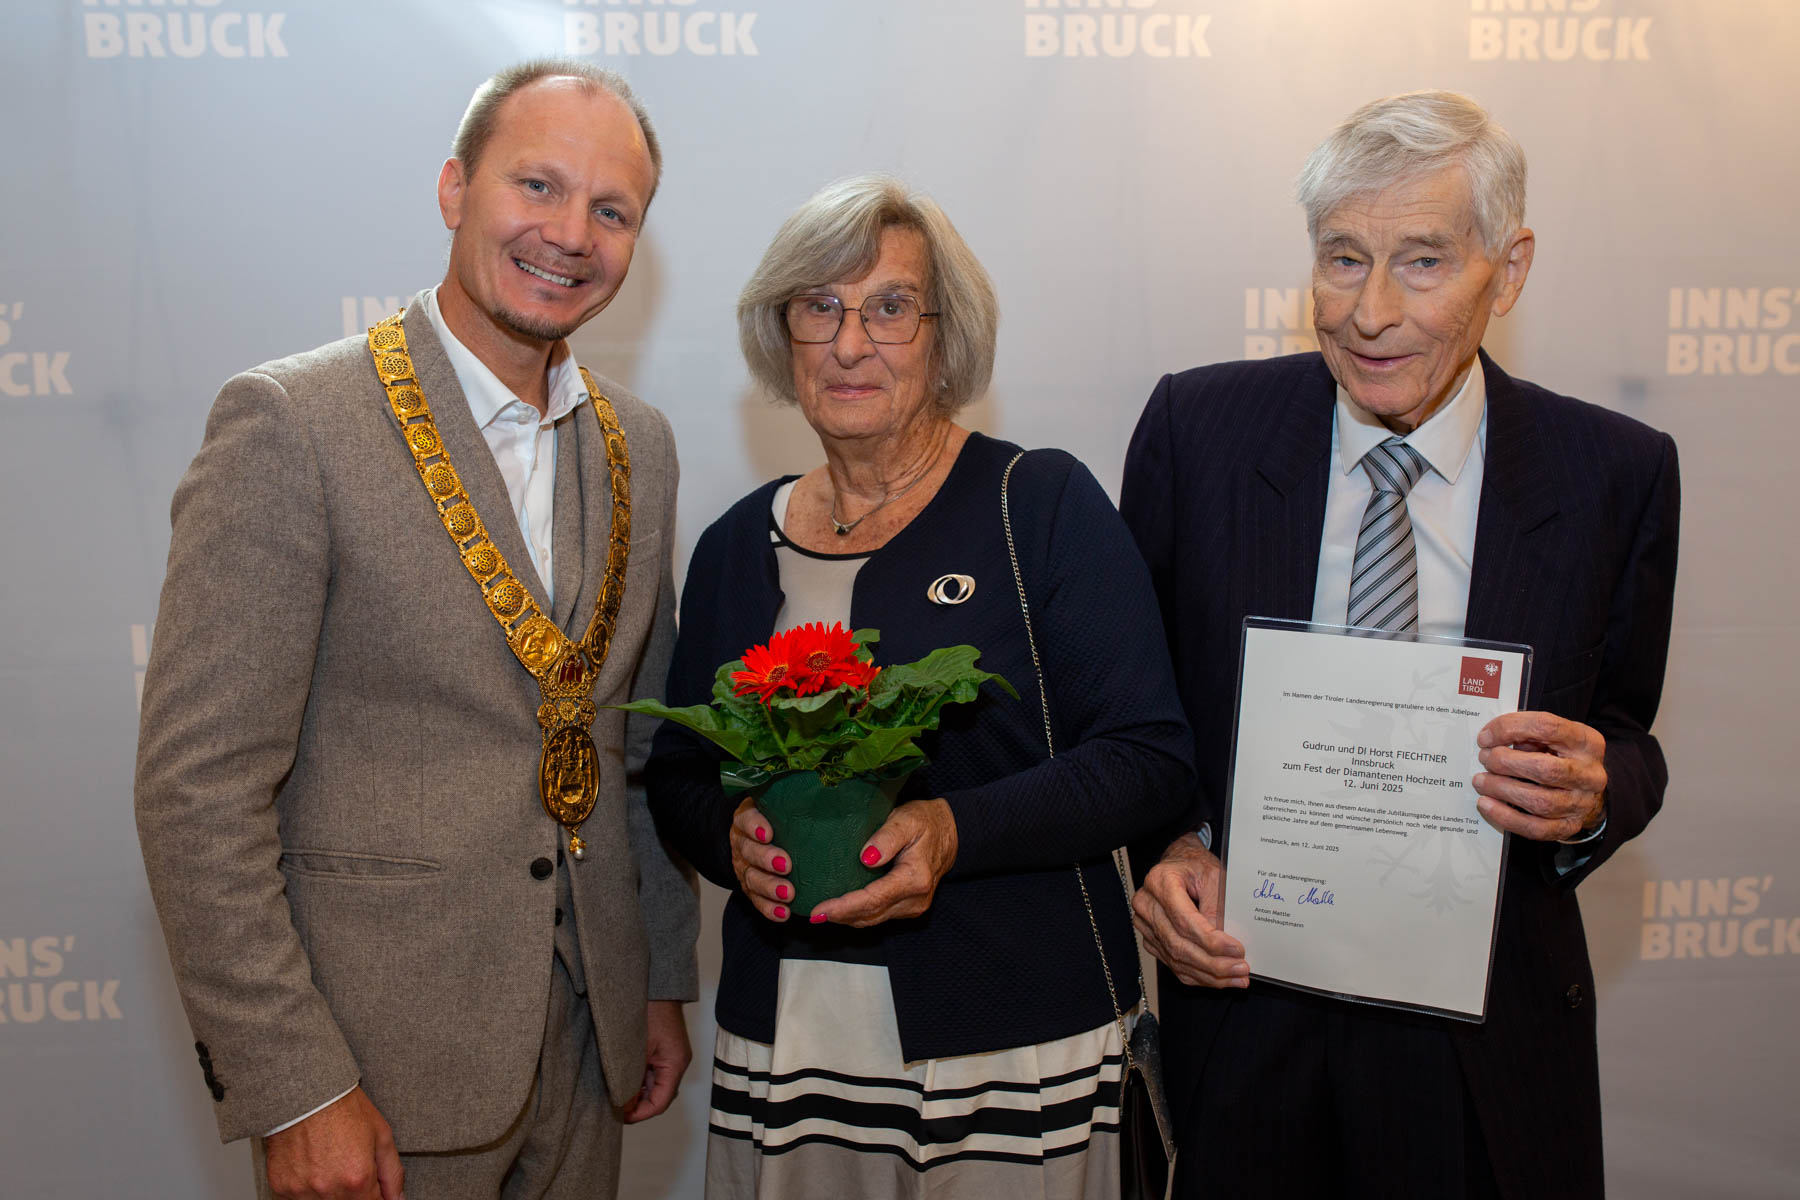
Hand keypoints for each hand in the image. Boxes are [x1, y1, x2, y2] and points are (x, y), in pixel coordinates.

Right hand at [263, 1086, 402, 1199]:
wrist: (305, 1093)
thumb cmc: (344, 1109)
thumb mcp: (381, 1136)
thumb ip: (392, 1174)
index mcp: (357, 1180)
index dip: (375, 1198)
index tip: (372, 1188)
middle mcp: (328, 1190)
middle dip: (353, 1193)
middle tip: (348, 1168)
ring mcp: (302, 1191)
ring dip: (329, 1192)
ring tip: (330, 1164)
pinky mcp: (281, 1187)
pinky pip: (298, 1199)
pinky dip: (306, 1189)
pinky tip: (312, 1166)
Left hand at [623, 1000, 691, 1123]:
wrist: (656, 986)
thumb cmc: (648, 1011)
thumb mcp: (634, 1049)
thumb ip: (629, 1077)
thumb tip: (623, 1103)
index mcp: (675, 1064)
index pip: (661, 1102)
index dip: (641, 1114)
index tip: (622, 1116)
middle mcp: (678, 1062)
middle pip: (661, 1096)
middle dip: (639, 1105)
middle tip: (616, 1108)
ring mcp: (672, 1055)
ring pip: (656, 1085)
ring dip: (638, 1092)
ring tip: (617, 1094)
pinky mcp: (665, 1049)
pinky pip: (654, 1072)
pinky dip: (640, 1079)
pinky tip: (624, 1078)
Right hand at [729, 797, 795, 920]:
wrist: (760, 837)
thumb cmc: (784, 819)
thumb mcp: (786, 804)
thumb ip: (801, 801)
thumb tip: (843, 795)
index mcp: (749, 817)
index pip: (747, 818)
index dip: (755, 826)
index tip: (769, 833)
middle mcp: (743, 841)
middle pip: (748, 850)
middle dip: (766, 859)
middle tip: (786, 865)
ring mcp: (745, 866)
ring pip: (752, 878)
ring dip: (769, 887)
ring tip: (788, 894)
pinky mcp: (751, 888)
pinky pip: (757, 901)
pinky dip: (769, 908)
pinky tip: (784, 913)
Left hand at [810, 799, 957, 927]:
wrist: (951, 832)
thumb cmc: (926, 822)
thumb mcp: (907, 819)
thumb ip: (887, 837)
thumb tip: (866, 858)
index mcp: (915, 879)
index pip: (873, 899)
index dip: (844, 907)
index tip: (820, 910)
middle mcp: (915, 899)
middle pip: (871, 915)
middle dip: (840, 916)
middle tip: (813, 914)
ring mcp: (913, 906)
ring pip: (873, 919)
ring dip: (847, 918)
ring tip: (821, 913)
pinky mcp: (909, 907)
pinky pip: (879, 915)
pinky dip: (859, 913)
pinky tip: (841, 908)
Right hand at [1131, 833, 1248, 988]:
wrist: (1180, 866)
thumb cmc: (1196, 868)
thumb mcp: (1214, 876)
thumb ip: (1217, 907)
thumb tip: (1224, 942)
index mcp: (1160, 882)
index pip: (1184, 921)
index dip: (1211, 941)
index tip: (1236, 949)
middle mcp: (1146, 905)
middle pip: (1179, 945)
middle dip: (1213, 963)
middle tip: (1241, 969)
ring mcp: (1145, 925)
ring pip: (1177, 960)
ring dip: (1209, 974)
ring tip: (1236, 977)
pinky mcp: (1151, 941)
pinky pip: (1174, 966)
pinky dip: (1199, 976)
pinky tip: (1219, 979)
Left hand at [1473, 711, 1607, 841]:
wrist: (1586, 788)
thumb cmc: (1562, 756)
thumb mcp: (1552, 736)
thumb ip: (1527, 734)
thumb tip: (1491, 740)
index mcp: (1586, 742)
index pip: (1547, 728)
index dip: (1510, 729)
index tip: (1486, 737)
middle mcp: (1590, 774)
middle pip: (1545, 769)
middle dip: (1506, 763)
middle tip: (1484, 759)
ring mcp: (1582, 803)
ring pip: (1539, 801)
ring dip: (1502, 790)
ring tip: (1481, 781)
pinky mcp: (1570, 826)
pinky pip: (1535, 827)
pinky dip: (1506, 817)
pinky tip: (1487, 805)